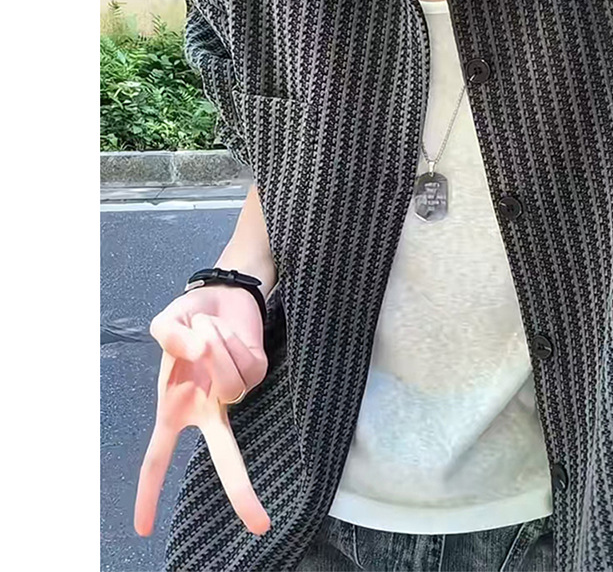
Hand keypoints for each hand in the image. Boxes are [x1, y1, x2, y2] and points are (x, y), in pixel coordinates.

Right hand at [134, 284, 270, 536]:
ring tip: (206, 330)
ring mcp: (235, 391)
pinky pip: (246, 364)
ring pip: (232, 387)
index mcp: (176, 408)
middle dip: (241, 490)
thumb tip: (196, 351)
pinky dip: (230, 341)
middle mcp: (208, 407)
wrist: (219, 293)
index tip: (142, 529)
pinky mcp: (258, 371)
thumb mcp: (164, 323)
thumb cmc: (188, 317)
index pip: (158, 459)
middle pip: (225, 456)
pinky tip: (225, 330)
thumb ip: (167, 336)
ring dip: (215, 350)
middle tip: (259, 527)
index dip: (148, 493)